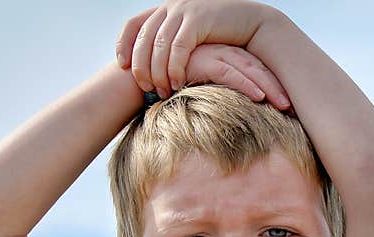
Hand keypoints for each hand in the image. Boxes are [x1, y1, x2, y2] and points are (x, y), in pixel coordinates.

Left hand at [115, 1, 273, 98]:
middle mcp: (170, 8)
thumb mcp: (193, 37)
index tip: (122, 66)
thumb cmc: (223, 36)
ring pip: (158, 46)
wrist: (251, 21)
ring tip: (162, 91)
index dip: (124, 44)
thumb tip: (157, 65)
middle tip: (144, 88)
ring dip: (157, 71)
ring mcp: (183, 12)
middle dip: (140, 66)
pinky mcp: (197, 21)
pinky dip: (175, 68)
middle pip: (143, 38)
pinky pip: (178, 48)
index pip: (134, 24)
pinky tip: (178, 83)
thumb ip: (174, 44)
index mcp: (165, 10)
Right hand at [183, 43, 290, 109]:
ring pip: (250, 71)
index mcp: (228, 57)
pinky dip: (246, 85)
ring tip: (284, 105)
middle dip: (279, 88)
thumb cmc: (177, 84)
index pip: (258, 71)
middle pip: (260, 70)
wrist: (148, 74)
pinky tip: (260, 97)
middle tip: (295, 107)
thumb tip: (242, 117)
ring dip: (269, 88)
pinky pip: (230, 73)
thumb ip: (224, 96)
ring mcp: (215, 53)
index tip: (290, 106)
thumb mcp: (206, 89)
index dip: (276, 86)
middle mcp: (225, 52)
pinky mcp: (203, 60)